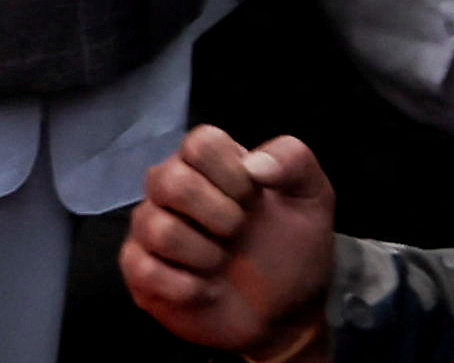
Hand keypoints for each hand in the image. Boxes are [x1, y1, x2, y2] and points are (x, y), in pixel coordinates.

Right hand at [122, 126, 337, 355]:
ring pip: (156, 227)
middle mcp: (173, 187)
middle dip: (217, 214)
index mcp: (211, 162)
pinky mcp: (141, 271)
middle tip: (238, 232)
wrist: (286, 311)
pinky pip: (143, 269)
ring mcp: (151, 228)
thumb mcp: (312, 196)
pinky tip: (206, 290)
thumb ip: (294, 159)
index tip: (255, 199)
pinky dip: (184, 287)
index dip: (230, 174)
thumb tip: (255, 164)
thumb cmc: (293, 247)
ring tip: (222, 263)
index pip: (199, 142)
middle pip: (169, 180)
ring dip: (203, 254)